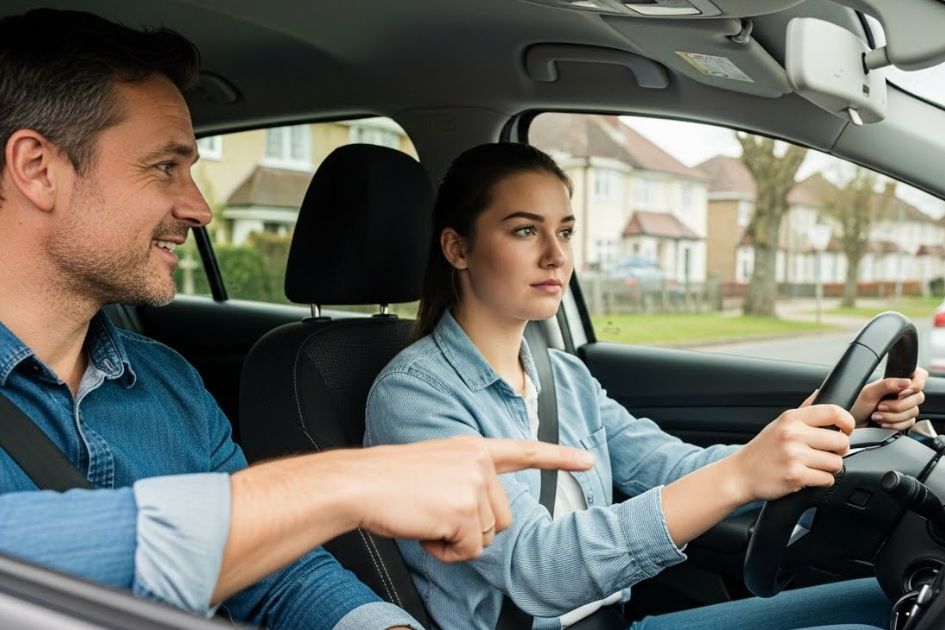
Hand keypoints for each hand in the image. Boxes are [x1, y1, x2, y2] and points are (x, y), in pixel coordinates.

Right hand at [351, 436, 593, 562]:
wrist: (358, 484)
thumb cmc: (388, 481)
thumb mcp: (437, 468)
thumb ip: (466, 481)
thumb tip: (480, 517)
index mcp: (472, 448)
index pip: (524, 451)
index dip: (558, 457)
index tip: (586, 460)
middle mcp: (479, 462)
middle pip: (502, 518)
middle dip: (471, 528)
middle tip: (435, 515)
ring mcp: (473, 484)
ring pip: (486, 536)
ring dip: (457, 540)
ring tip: (427, 520)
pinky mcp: (463, 509)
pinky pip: (468, 550)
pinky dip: (445, 551)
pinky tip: (425, 530)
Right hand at [728, 405, 852, 502]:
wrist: (739, 474)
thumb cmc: (762, 450)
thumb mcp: (779, 424)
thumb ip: (803, 410)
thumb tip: (820, 392)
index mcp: (791, 418)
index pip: (833, 412)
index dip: (848, 422)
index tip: (847, 430)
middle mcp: (793, 434)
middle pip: (841, 441)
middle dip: (839, 451)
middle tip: (826, 454)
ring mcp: (794, 455)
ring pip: (836, 463)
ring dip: (829, 468)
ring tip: (813, 466)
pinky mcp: (796, 476)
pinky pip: (827, 479)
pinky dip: (821, 481)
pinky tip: (807, 477)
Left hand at [849, 368, 927, 429]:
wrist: (854, 424)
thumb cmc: (859, 406)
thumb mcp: (869, 392)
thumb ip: (887, 384)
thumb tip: (907, 381)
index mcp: (897, 381)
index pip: (920, 376)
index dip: (915, 385)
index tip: (901, 393)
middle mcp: (904, 393)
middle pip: (918, 397)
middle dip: (897, 405)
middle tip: (880, 406)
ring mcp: (906, 407)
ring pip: (913, 412)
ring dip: (893, 416)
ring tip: (877, 415)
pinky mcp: (905, 420)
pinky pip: (909, 423)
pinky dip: (894, 425)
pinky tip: (883, 423)